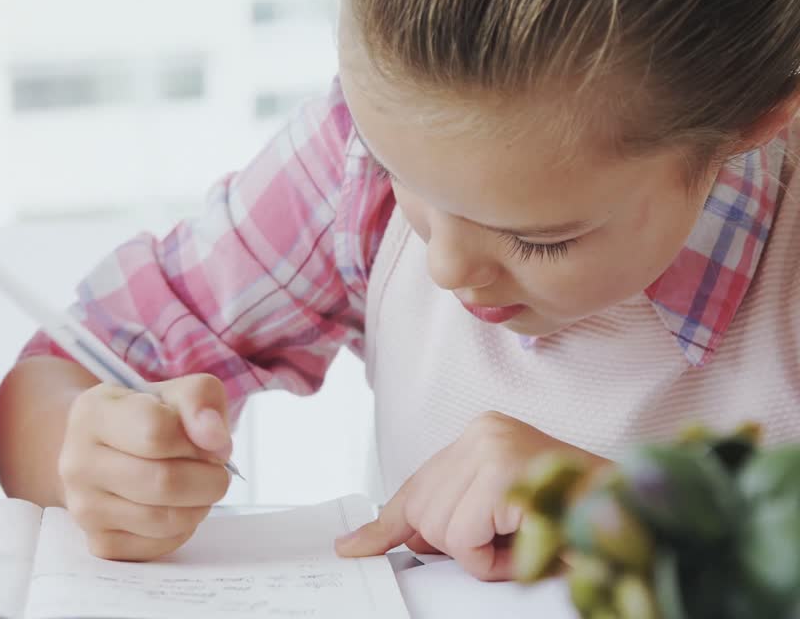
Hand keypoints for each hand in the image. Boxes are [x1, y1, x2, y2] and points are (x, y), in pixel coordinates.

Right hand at [59, 373, 233, 560]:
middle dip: (208, 478)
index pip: (156, 432)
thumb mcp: (174, 392)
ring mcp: (84, 507)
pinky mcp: (99, 542)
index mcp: (93, 413)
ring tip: (198, 487)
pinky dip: (182, 530)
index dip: (197, 438)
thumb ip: (200, 399)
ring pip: (165, 520)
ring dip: (199, 505)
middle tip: (215, 470)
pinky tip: (176, 507)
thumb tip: (216, 441)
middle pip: (164, 481)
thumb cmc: (146, 417)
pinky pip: (159, 545)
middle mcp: (78, 462)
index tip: (208, 439)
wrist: (104, 451)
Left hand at [335, 411, 607, 579]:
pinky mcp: (501, 476)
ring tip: (528, 539)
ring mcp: (492, 448)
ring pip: (441, 531)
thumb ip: (456, 513)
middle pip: (423, 511)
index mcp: (485, 431)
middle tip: (513, 541)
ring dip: (483, 556)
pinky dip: (494, 561)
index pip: (419, 483)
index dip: (387, 524)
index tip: (353, 547)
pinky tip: (529, 542)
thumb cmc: (579, 516)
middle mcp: (484, 431)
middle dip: (460, 545)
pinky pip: (464, 541)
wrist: (639, 514)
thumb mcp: (503, 510)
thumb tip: (396, 540)